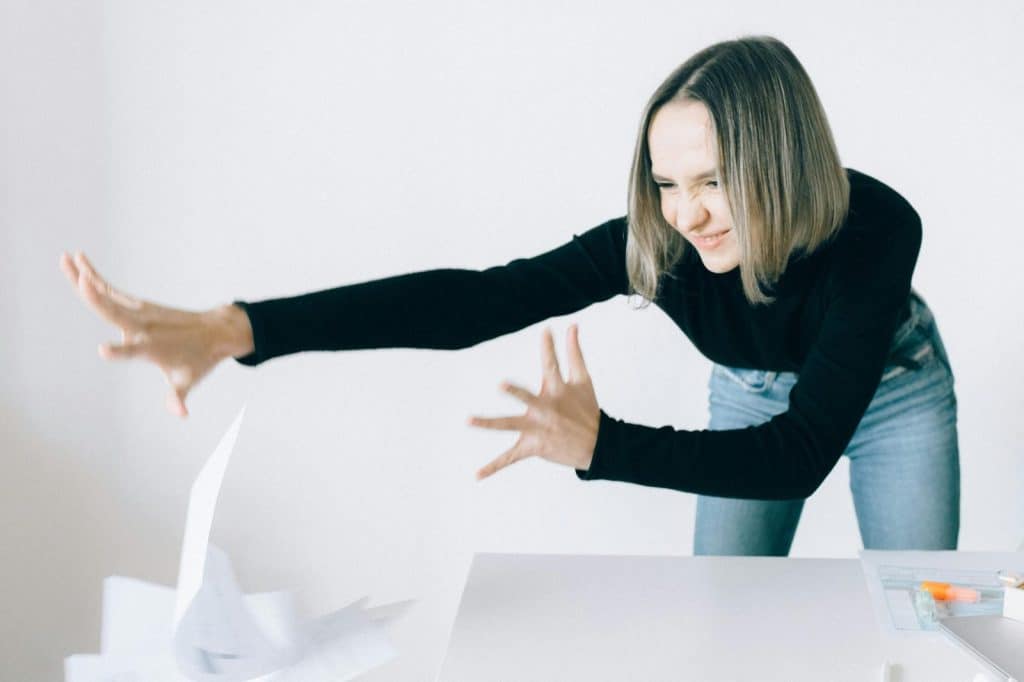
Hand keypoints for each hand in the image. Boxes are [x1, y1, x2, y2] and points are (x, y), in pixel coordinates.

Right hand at [58, 251, 253, 416]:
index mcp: (154, 347)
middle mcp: (145, 326)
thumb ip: (178, 398)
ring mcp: (141, 312)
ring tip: (66, 259)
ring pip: (109, 294)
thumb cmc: (199, 359)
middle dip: (98, 300)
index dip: (121, 351)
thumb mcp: (189, 380)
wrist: (216, 332)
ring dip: (86, 277)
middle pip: (116, 312)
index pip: (134, 351)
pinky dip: (95, 277)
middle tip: (82, 282)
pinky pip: (112, 291)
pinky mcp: (139, 305)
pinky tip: (79, 263)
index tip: (104, 350)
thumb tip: (181, 415)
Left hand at [469, 324, 599, 479]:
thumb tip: (572, 326)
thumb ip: (574, 352)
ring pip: (509, 426)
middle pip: (528, 399)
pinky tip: (476, 475)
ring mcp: (537, 429)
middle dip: (516, 392)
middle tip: (502, 384)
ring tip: (469, 420)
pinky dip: (493, 467)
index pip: (551, 365)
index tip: (546, 331)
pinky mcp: (532, 447)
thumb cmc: (586, 408)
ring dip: (489, 423)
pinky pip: (509, 459)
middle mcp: (545, 410)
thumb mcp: (583, 380)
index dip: (549, 347)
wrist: (597, 446)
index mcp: (556, 390)